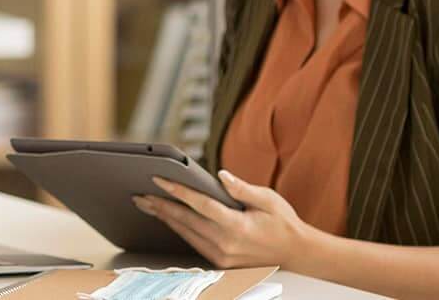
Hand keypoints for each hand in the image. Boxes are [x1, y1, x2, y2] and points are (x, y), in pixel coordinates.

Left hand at [135, 170, 316, 268]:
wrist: (297, 254)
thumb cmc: (283, 223)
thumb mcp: (268, 199)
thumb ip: (242, 188)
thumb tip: (221, 175)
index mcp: (237, 226)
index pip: (200, 205)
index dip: (177, 191)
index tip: (158, 180)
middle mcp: (226, 243)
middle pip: (185, 221)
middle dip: (161, 206)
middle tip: (140, 194)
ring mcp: (221, 255)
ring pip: (185, 233)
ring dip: (165, 218)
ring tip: (147, 204)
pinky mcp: (220, 261)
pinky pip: (193, 243)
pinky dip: (179, 229)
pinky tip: (168, 219)